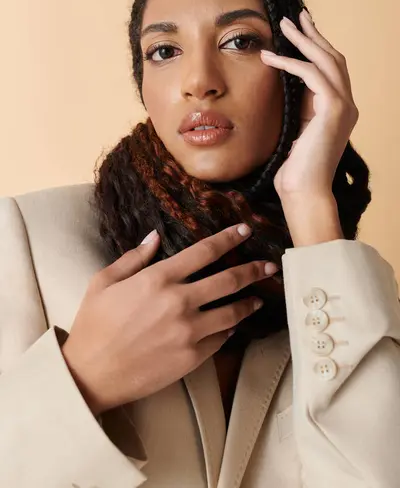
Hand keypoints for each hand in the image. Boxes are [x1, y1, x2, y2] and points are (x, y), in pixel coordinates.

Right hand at [61, 225, 277, 415]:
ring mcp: (189, 331)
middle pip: (229, 280)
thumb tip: (155, 236)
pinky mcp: (192, 357)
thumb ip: (134, 257)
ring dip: (250, 302)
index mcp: (159, 278)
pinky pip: (221, 340)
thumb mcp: (103, 282)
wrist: (91, 375)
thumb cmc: (93, 325)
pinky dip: (230, 330)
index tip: (245, 230)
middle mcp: (179, 301)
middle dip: (254, 270)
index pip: (204, 251)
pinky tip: (234, 326)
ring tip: (259, 298)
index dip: (228, 238)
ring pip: (233, 312)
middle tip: (270, 265)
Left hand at [261, 9, 358, 200]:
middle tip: (296, 17)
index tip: (301, 32)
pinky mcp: (333, 109)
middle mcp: (347, 105)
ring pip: (326, 60)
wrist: (304, 191)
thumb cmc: (295, 170)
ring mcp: (344, 106)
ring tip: (284, 25)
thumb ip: (299, 109)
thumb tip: (287, 87)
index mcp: (339, 110)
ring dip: (303, 40)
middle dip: (313, 35)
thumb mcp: (297, 131)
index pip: (331, 70)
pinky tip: (271, 57)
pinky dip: (290, 63)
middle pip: (333, 58)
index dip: (317, 48)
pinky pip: (311, 74)